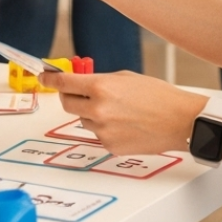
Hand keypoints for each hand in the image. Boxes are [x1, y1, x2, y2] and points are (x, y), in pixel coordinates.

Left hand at [37, 69, 206, 155]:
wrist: (179, 121)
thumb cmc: (158, 95)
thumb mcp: (126, 77)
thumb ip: (100, 79)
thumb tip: (80, 81)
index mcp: (101, 87)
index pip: (64, 83)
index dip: (50, 78)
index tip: (43, 76)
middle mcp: (98, 110)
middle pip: (67, 104)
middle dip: (70, 96)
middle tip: (79, 92)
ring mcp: (103, 130)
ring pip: (83, 119)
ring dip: (91, 113)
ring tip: (117, 110)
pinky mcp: (110, 146)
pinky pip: (97, 134)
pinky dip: (104, 128)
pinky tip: (124, 123)